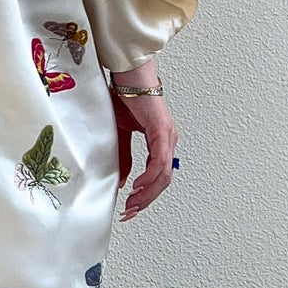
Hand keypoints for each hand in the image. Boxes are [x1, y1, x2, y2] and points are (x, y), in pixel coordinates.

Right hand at [109, 59, 177, 220]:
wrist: (128, 75)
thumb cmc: (125, 96)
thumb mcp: (120, 133)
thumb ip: (123, 157)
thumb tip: (123, 181)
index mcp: (160, 141)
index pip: (157, 175)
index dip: (145, 194)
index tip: (131, 207)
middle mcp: (168, 140)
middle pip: (163, 180)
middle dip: (146, 199)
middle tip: (130, 212)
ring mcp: (167, 136)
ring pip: (163, 174)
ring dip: (147, 192)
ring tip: (133, 203)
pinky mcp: (161, 131)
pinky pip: (158, 161)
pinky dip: (149, 176)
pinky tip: (138, 186)